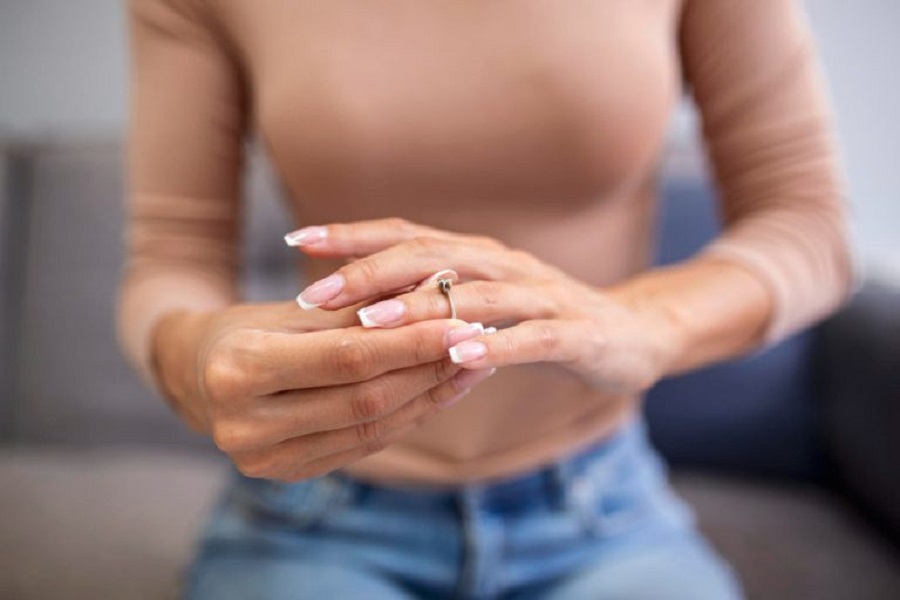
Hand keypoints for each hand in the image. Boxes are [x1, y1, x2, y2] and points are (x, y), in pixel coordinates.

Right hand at [151, 301, 493, 480]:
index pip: (347, 357)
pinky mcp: (285, 474)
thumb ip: (360, 310)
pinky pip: (361, 445)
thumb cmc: (246, 327)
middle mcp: (243, 424)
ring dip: (428, 396)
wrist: (194, 372)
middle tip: (477, 342)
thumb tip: (437, 296)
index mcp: (238, 370)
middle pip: (364, 397)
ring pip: (369, 427)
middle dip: (428, 369)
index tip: (462, 321)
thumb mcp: (294, 310)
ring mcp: (262, 459)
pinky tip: (437, 392)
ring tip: (469, 366)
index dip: (411, 341)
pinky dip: (404, 417)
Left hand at [287, 219, 680, 393]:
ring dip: (420, 307)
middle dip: (369, 273)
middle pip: (430, 256)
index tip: (296, 241)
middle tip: (314, 295)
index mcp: (475, 256)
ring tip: (370, 322)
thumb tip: (355, 311)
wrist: (633, 334)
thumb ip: (432, 302)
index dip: (351, 236)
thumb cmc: (542, 321)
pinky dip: (495, 344)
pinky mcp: (575, 332)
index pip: (405, 235)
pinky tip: (459, 356)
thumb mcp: (482, 306)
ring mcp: (541, 295)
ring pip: (474, 293)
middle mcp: (503, 264)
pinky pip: (531, 336)